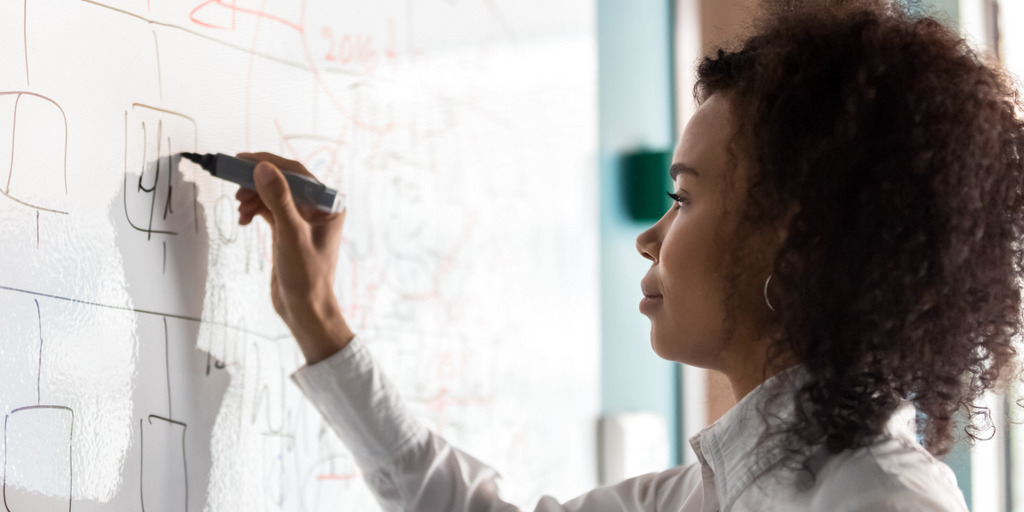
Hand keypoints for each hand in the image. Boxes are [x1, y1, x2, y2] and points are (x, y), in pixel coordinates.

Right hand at [235, 152, 354, 362]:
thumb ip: (279, 200)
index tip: (242, 160)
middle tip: (234, 183)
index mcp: (329, 205)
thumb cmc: (307, 277)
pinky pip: (268, 209)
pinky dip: (254, 209)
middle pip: (283, 181)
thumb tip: (263, 168)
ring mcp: (302, 219)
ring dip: (253, 196)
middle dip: (257, 181)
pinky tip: (243, 218)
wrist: (305, 310)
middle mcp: (318, 209)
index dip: (269, 163)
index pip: (297, 173)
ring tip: (240, 207)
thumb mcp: (291, 235)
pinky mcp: (288, 230)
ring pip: (273, 194)